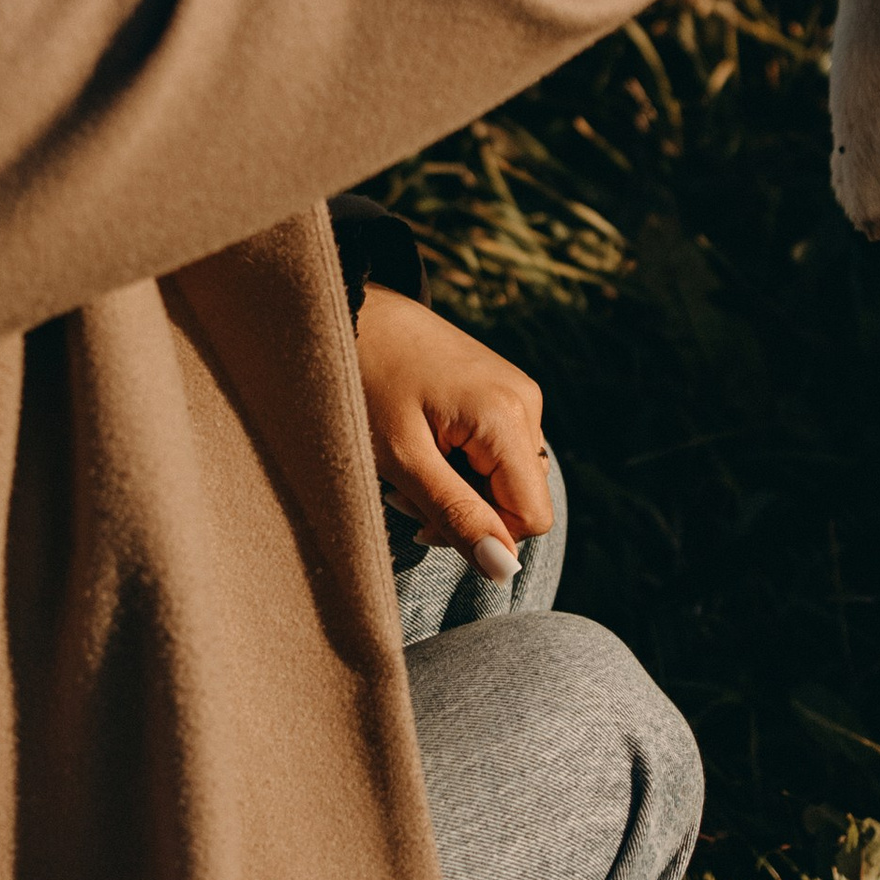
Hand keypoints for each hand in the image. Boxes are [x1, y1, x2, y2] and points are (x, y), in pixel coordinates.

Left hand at [355, 285, 552, 579]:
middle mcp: (525, 401)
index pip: (532, 517)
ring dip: (460, 488)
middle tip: (405, 488)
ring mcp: (515, 392)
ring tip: (409, 460)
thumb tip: (505, 571)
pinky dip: (460, 462)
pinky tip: (421, 441)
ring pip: (506, 478)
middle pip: (520, 499)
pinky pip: (496, 450)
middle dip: (466, 510)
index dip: (482, 534)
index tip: (423, 518)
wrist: (348, 308)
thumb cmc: (364, 379)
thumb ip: (456, 515)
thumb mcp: (403, 459)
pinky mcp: (499, 388)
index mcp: (508, 416)